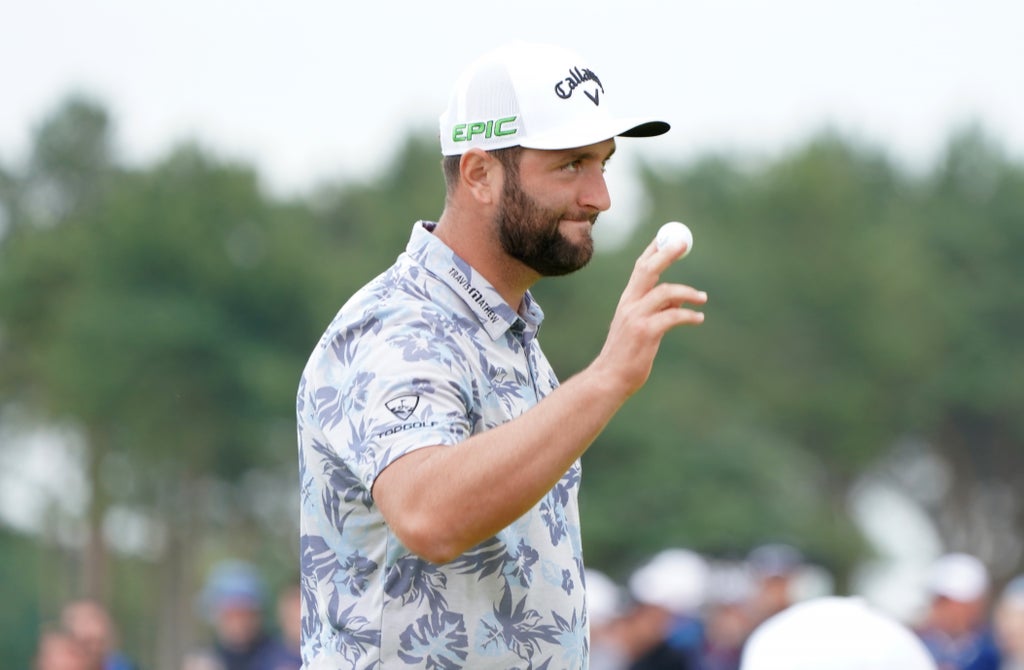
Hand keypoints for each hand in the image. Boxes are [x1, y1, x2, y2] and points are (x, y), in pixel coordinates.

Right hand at [591, 239, 706, 396]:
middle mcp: (629, 304)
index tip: (669, 236)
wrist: (609, 378)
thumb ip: (651, 310)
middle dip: (666, 253)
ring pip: (665, 291)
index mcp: (626, 301)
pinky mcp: (646, 333)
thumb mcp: (635, 326)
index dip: (654, 250)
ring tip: (702, 298)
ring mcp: (636, 318)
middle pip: (648, 270)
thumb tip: (675, 298)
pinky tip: (698, 318)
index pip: (640, 267)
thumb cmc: (624, 354)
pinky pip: (673, 316)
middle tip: (684, 244)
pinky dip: (689, 315)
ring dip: (687, 292)